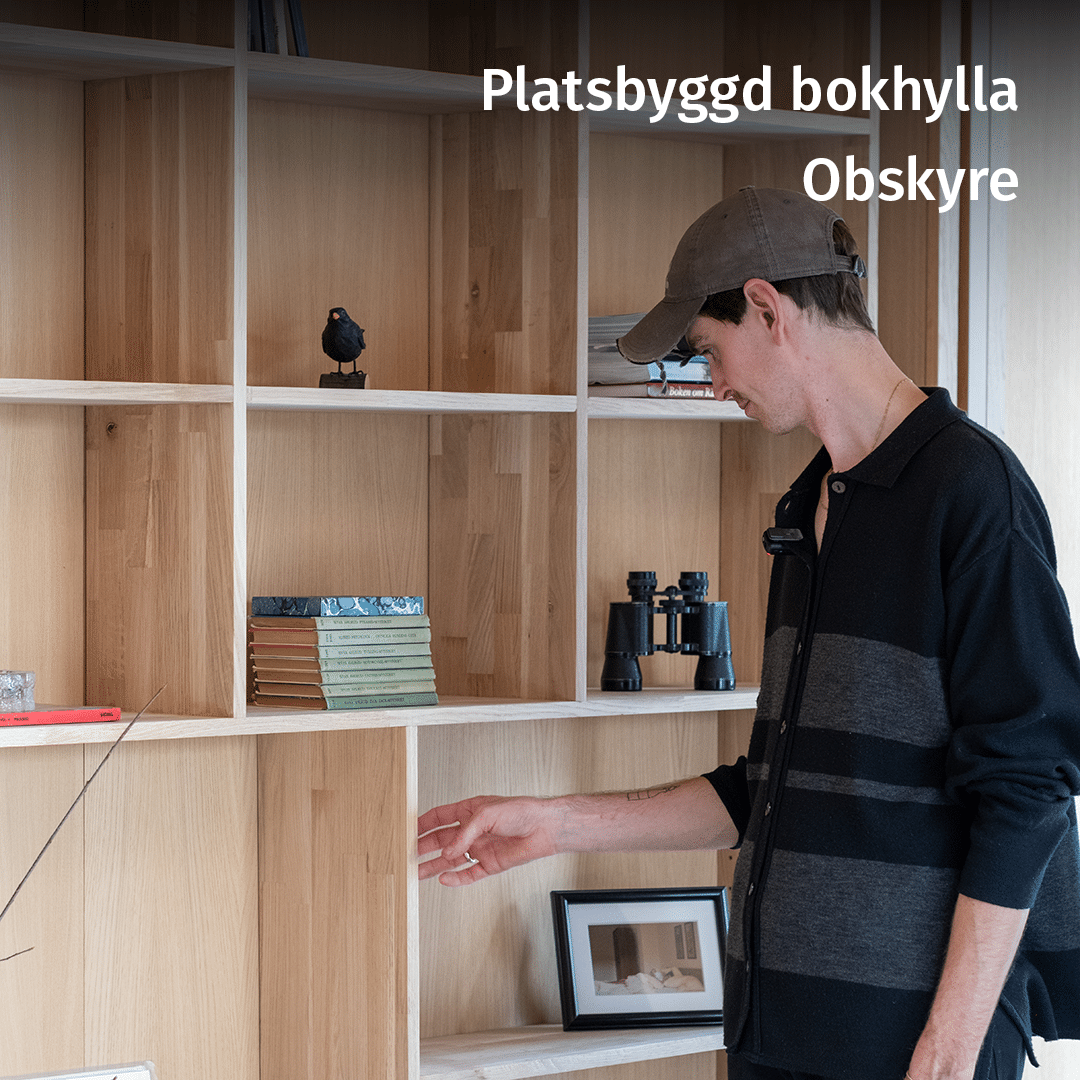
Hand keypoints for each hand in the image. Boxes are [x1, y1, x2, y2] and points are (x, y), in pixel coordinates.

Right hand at [417, 795, 561, 885]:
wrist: (544, 828)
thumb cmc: (521, 811)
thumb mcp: (487, 814)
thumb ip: (464, 834)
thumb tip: (447, 852)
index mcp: (469, 811)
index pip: (439, 817)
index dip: (423, 824)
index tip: (408, 830)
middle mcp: (472, 830)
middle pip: (441, 840)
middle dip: (424, 847)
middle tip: (408, 855)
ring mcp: (479, 848)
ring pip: (451, 860)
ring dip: (434, 866)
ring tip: (417, 873)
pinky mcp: (489, 864)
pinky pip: (468, 874)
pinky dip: (455, 879)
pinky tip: (444, 879)